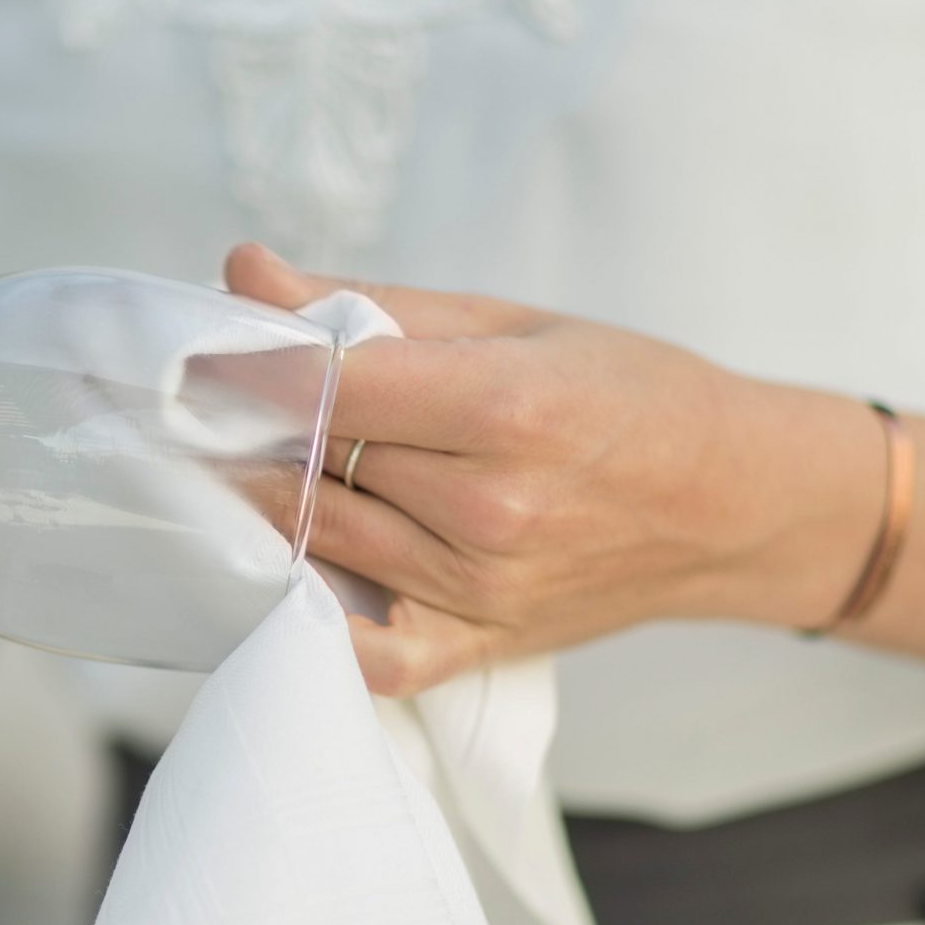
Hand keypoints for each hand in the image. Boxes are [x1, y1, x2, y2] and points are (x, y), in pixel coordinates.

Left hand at [226, 244, 899, 694]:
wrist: (731, 504)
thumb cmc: (628, 396)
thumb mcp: (511, 321)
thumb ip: (369, 306)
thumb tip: (244, 271)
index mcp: (506, 408)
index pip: (328, 388)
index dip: (247, 368)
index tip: (193, 353)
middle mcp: (490, 509)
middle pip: (312, 464)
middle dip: (247, 430)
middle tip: (200, 404)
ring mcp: (478, 590)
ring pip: (315, 542)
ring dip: (259, 504)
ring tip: (234, 463)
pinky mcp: (473, 646)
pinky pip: (360, 653)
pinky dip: (307, 617)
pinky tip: (275, 570)